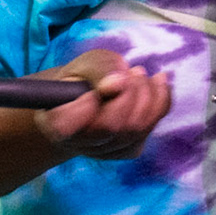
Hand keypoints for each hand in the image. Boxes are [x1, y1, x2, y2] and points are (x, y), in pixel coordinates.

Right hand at [31, 49, 171, 159]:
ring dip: (147, 93)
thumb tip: (118, 82)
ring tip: (139, 74)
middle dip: (129, 91)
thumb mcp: (86, 63)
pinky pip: (151, 127)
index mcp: (55, 121)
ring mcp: (105, 151)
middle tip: (132, 70)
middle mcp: (78, 143)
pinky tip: (156, 83)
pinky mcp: (128, 150)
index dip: (84, 105)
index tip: (93, 89)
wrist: (91, 95)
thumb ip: (98, 69)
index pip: (65, 125)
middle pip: (110, 126)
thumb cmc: (84, 78)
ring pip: (135, 128)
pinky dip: (159, 100)